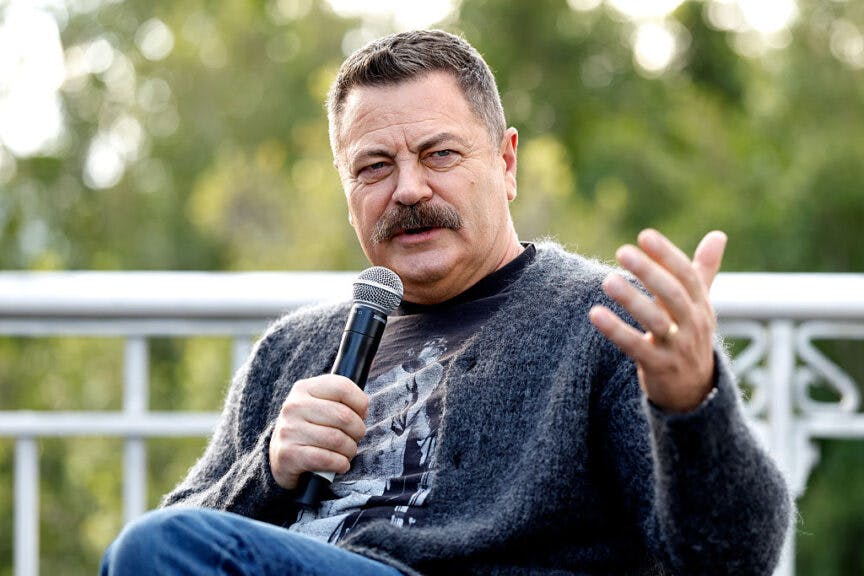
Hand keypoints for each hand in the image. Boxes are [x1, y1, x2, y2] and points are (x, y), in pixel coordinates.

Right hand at [268, 374, 368, 488]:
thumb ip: (341, 400)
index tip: (361, 414)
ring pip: (337, 440)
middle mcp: (294, 406)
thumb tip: (363, 410)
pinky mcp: (288, 454)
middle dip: (358, 431)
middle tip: (355, 437)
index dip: (360, 403)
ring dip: (350, 450)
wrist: (281, 457)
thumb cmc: (311, 428)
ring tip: (347, 452)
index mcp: (304, 388)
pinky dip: (340, 464)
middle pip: (344, 416)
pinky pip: (326, 459)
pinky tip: (340, 464)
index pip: (343, 387)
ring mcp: (289, 430)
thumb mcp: (320, 405)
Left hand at [588, 229, 726, 411]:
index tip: (645, 235)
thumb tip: (719, 234)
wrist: (694, 392)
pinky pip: (636, 347)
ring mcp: (677, 347)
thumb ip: (704, 271)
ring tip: (607, 280)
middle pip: (673, 295)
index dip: (667, 255)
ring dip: (632, 300)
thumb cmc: (691, 338)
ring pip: (656, 321)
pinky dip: (616, 331)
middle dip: (650, 273)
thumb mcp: (700, 305)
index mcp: (701, 306)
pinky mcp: (658, 367)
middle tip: (623, 251)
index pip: (687, 276)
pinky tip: (595, 314)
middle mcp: (693, 325)